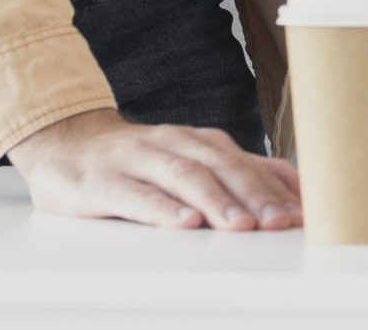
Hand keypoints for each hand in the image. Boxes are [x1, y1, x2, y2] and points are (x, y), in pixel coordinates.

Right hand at [9, 107, 300, 230]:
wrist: (64, 143)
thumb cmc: (137, 160)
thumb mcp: (190, 159)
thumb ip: (239, 172)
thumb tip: (296, 187)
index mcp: (199, 142)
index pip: (245, 164)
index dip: (276, 190)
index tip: (303, 216)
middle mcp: (173, 144)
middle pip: (221, 166)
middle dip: (255, 195)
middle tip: (280, 223)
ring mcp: (137, 160)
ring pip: (183, 177)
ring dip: (216, 201)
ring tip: (241, 225)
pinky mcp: (102, 182)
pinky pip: (135, 196)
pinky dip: (162, 209)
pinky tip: (183, 223)